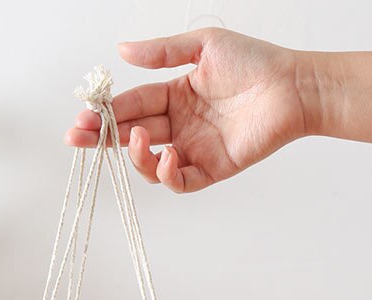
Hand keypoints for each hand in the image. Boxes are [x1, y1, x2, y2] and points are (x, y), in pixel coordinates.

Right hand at [64, 28, 308, 192]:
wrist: (292, 87)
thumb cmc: (254, 63)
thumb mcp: (202, 47)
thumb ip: (161, 53)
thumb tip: (121, 52)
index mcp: (174, 96)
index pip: (132, 106)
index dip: (106, 113)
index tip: (82, 117)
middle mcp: (180, 125)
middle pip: (132, 137)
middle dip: (103, 139)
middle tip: (78, 137)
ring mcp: (194, 149)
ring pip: (150, 164)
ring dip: (136, 156)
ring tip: (137, 138)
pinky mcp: (212, 169)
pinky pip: (181, 181)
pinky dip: (168, 175)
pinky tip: (167, 156)